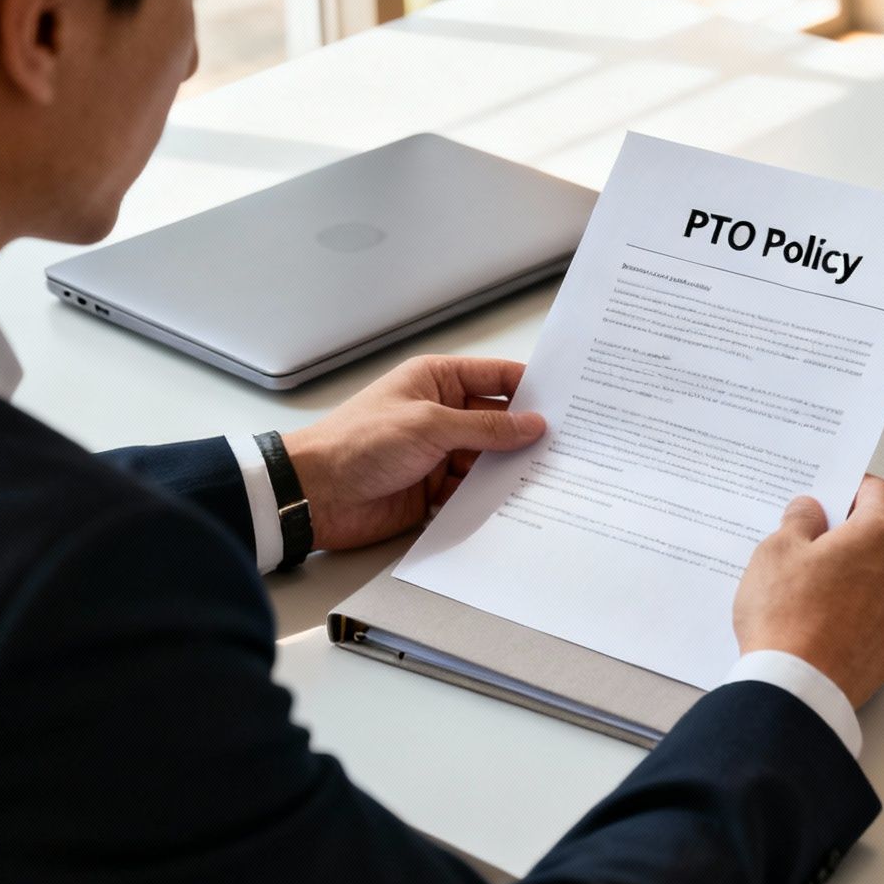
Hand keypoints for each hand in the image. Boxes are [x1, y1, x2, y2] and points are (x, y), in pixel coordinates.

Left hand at [282, 354, 545, 550]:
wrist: (315, 494)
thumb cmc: (358, 443)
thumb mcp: (429, 425)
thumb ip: (485, 427)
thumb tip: (531, 425)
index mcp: (436, 381)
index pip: (496, 378)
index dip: (531, 389)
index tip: (568, 403)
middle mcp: (440, 414)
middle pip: (497, 422)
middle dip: (526, 436)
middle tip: (568, 447)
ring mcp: (437, 453)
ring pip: (488, 460)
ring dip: (510, 471)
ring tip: (549, 479)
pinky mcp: (433, 490)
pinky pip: (471, 492)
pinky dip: (489, 499)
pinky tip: (515, 505)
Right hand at [732, 476, 883, 708]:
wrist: (798, 690)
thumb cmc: (788, 618)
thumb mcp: (778, 550)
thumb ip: (800, 519)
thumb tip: (811, 511)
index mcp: (881, 535)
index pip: (878, 491)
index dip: (851, 488)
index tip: (829, 496)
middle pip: (881, 535)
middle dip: (848, 534)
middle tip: (808, 544)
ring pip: (881, 575)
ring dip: (854, 573)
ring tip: (810, 589)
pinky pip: (878, 611)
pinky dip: (857, 608)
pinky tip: (822, 619)